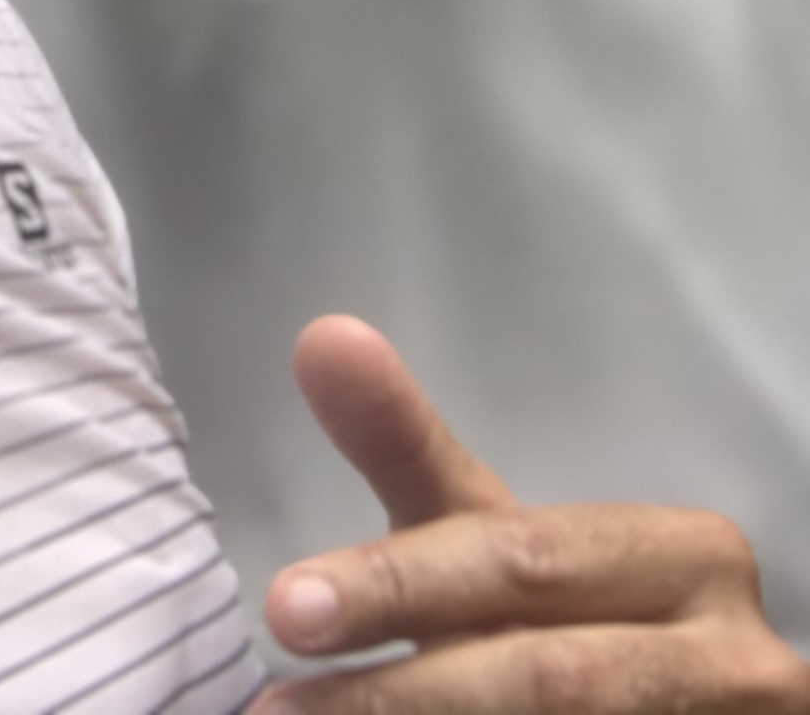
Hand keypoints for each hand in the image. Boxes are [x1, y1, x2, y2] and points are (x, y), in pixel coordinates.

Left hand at [259, 313, 809, 714]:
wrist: (677, 709)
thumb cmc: (567, 614)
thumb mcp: (496, 534)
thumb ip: (410, 448)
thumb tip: (321, 336)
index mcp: (692, 560)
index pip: (524, 561)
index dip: (399, 586)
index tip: (284, 610)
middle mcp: (737, 661)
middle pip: (551, 677)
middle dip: (401, 696)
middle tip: (277, 713)